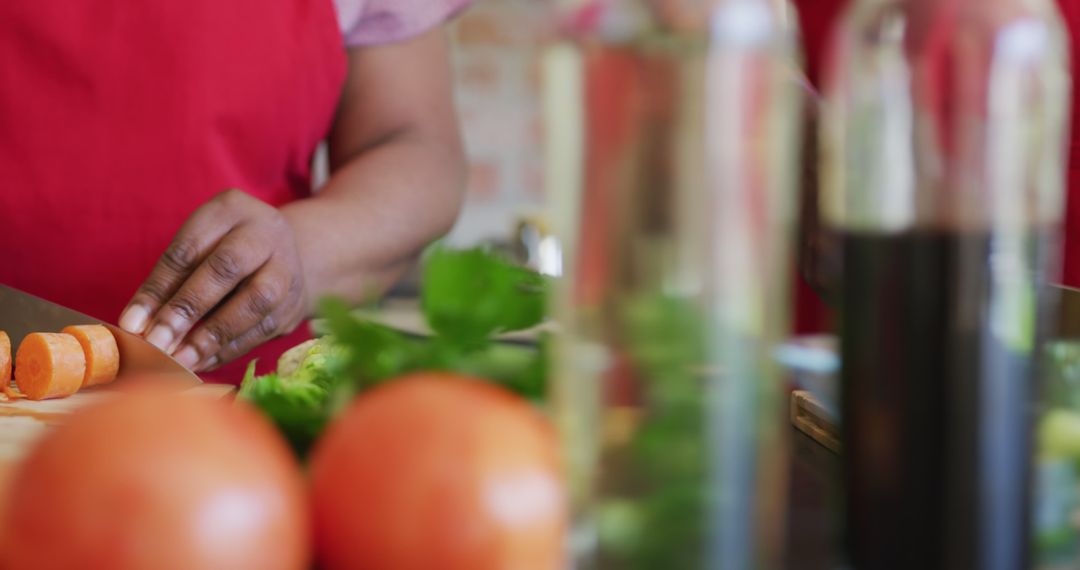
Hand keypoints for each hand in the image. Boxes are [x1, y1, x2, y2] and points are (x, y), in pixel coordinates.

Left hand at [119, 190, 308, 370]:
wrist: (286, 255)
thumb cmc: (225, 250)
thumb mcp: (197, 245)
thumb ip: (170, 279)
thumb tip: (137, 325)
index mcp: (233, 209)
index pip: (190, 247)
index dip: (160, 287)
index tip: (132, 324)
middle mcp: (267, 233)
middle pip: (228, 268)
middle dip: (189, 308)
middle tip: (157, 342)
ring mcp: (289, 268)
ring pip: (255, 302)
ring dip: (213, 336)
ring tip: (180, 360)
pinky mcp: (295, 304)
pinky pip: (264, 329)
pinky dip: (230, 349)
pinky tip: (202, 362)